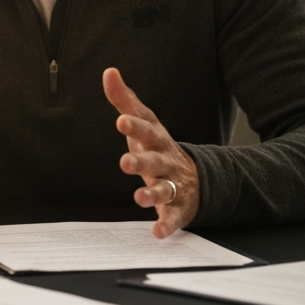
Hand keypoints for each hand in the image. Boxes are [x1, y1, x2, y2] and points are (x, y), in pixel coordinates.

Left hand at [102, 68, 199, 237]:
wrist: (196, 176)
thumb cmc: (158, 145)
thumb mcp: (144, 121)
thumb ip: (124, 99)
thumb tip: (109, 71)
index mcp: (156, 139)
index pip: (146, 129)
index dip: (134, 125)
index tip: (121, 121)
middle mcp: (165, 160)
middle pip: (154, 160)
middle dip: (141, 161)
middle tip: (125, 162)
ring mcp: (173, 183)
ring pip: (163, 188)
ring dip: (151, 193)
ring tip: (138, 198)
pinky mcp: (177, 207)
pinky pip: (173, 216)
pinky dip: (167, 224)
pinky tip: (157, 232)